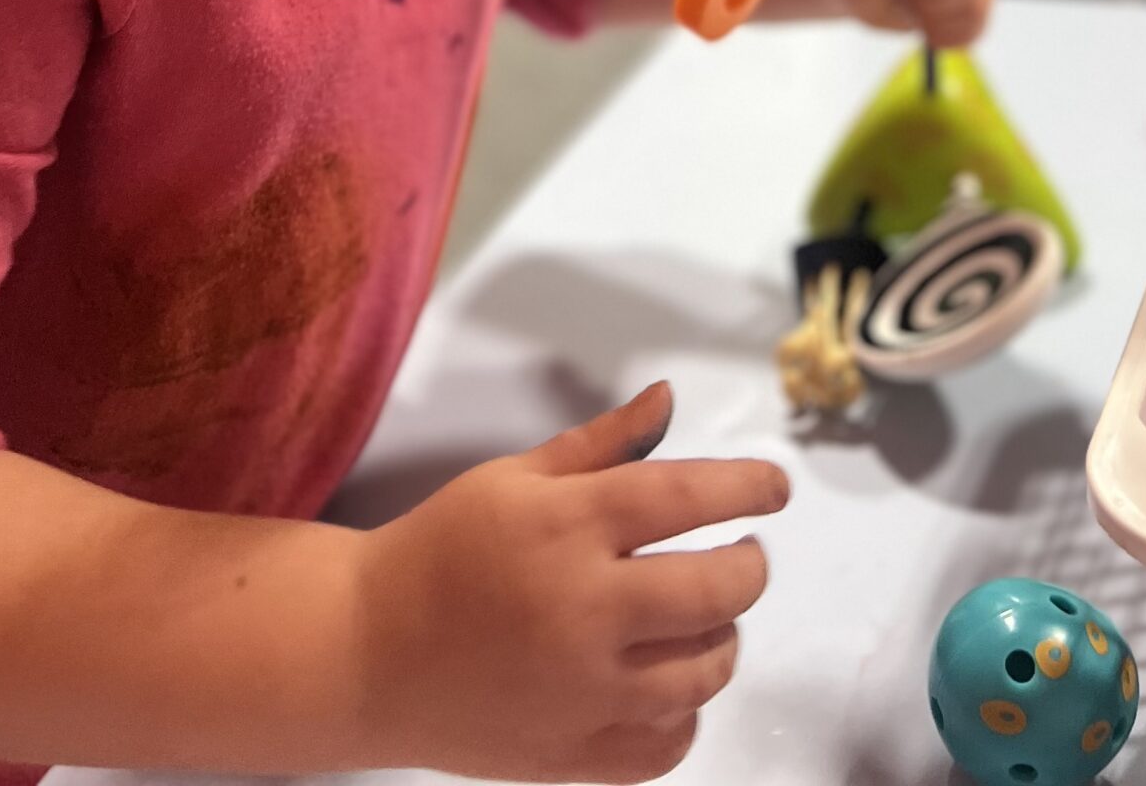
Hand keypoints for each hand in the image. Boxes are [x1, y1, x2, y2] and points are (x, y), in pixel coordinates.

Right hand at [357, 382, 786, 782]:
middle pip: (716, 589)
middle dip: (749, 566)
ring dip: (722, 638)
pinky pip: (669, 743)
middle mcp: (585, 609)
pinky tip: (666, 681)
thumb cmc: (443, 548)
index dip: (748, 486)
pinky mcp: (575, 755)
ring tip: (702, 616)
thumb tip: (668, 396)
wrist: (367, 651)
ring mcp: (583, 691)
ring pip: (705, 670)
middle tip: (743, 554)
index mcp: (568, 526)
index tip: (778, 488)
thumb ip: (601, 443)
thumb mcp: (515, 477)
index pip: (688, 497)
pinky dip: (685, 713)